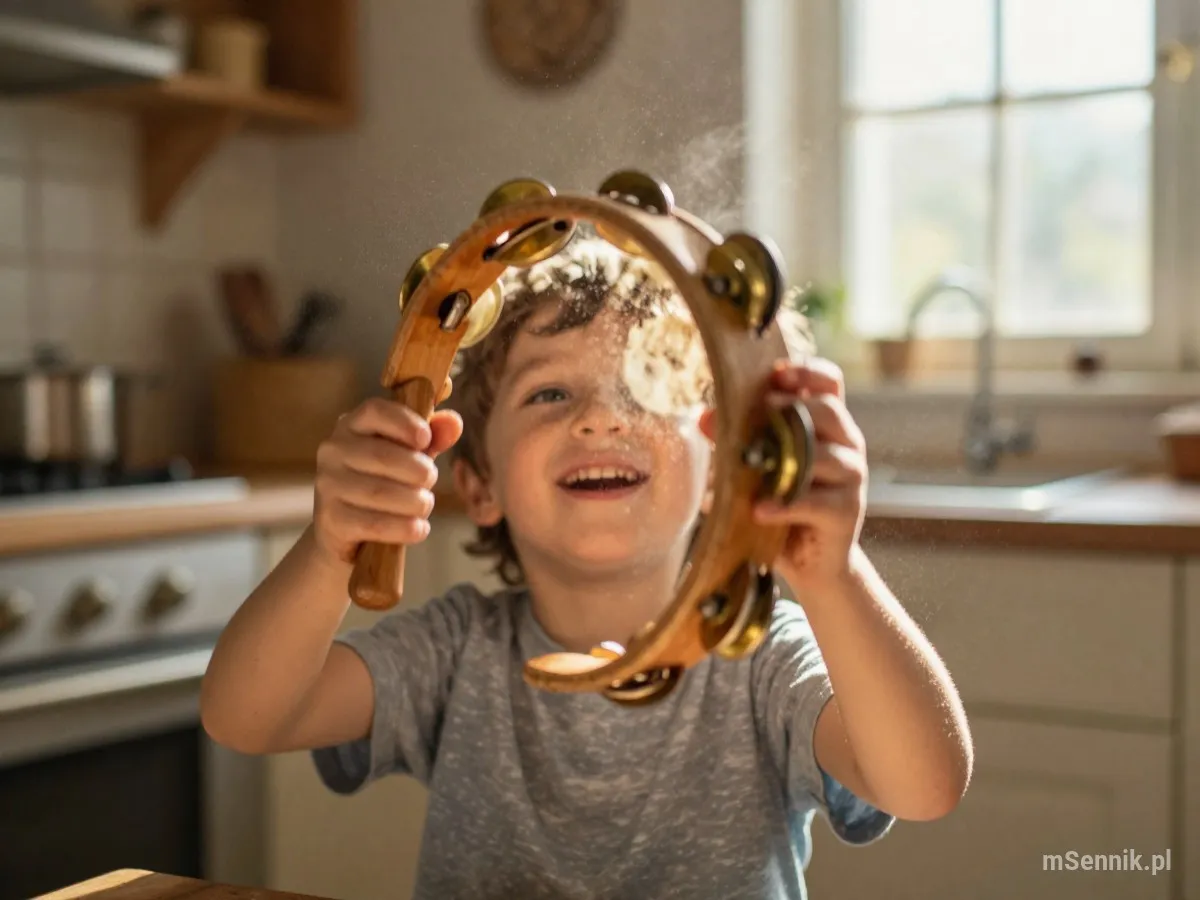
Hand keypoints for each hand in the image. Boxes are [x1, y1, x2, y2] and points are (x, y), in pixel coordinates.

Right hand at [312, 397, 462, 565]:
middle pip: (382, 455)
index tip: (426, 439)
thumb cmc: (382, 482)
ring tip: (424, 505)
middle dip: (418, 470)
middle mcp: (333, 451)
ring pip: (381, 492)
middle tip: (430, 480)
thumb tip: (453, 423)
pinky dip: (404, 528)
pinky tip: (419, 529)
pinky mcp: (331, 520)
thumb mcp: (408, 456)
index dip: (405, 422)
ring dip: (415, 501)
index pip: (374, 411)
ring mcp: (328, 485)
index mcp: (351, 426)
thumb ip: (431, 439)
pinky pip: (375, 524)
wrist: (344, 531)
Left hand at [700, 357, 866, 594]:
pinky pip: (815, 501)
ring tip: (754, 463)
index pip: (829, 383)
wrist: (811, 562)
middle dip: (793, 409)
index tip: (776, 374)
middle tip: (763, 412)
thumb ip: (737, 440)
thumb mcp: (758, 468)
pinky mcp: (846, 512)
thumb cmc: (782, 504)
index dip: (807, 371)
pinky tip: (759, 509)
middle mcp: (846, 445)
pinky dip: (784, 504)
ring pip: (824, 455)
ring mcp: (851, 478)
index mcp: (827, 425)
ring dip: (787, 458)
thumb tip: (705, 417)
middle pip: (828, 411)